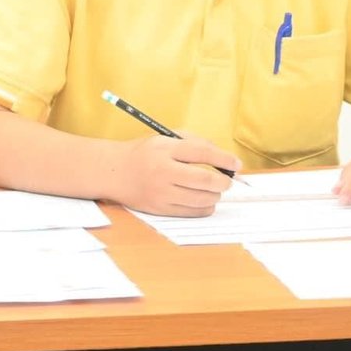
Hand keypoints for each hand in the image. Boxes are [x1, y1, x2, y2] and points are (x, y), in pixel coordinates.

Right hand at [110, 133, 239, 215]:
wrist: (114, 171)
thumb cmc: (144, 154)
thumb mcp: (165, 138)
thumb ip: (194, 142)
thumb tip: (223, 158)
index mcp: (165, 150)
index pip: (203, 153)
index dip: (224, 159)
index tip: (236, 164)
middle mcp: (162, 171)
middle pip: (205, 180)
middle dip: (223, 182)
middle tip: (226, 181)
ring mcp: (161, 192)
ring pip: (202, 199)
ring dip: (215, 195)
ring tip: (213, 190)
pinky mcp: (160, 208)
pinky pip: (192, 212)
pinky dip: (205, 207)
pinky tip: (203, 200)